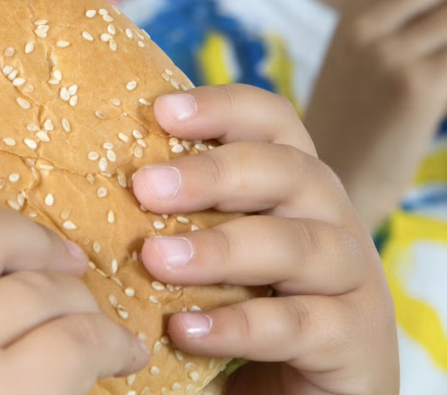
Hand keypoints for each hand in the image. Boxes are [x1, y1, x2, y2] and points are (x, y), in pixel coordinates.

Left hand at [132, 85, 398, 394]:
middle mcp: (332, 220)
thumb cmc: (250, 316)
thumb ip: (182, 223)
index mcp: (297, 187)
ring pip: (295, 245)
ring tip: (156, 260)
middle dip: (214, 175)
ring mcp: (352, 279)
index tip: (162, 111)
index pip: (274, 123)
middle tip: (145, 187)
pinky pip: (299, 323)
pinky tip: (186, 330)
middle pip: (288, 172)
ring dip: (222, 248)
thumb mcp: (217, 260)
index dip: (224, 107)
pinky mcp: (357, 339)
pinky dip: (241, 324)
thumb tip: (88, 188)